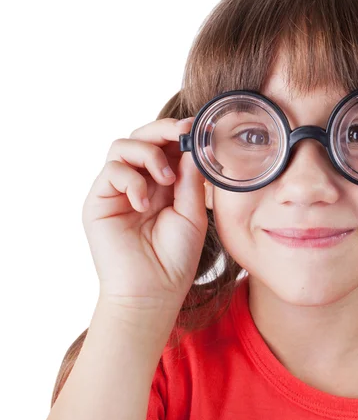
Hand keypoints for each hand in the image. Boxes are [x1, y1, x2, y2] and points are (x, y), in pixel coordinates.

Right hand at [82, 117, 206, 312]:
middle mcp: (139, 182)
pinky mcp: (99, 201)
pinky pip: (112, 171)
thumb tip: (191, 147)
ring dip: (148, 153)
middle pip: (141, 137)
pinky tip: (144, 203)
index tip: (196, 128)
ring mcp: (117, 190)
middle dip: (163, 130)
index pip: (165, 146)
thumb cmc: (175, 257)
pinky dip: (132, 180)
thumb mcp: (192, 213)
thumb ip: (191, 179)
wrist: (153, 291)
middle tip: (182, 133)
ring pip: (122, 146)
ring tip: (166, 179)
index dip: (178, 132)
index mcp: (163, 184)